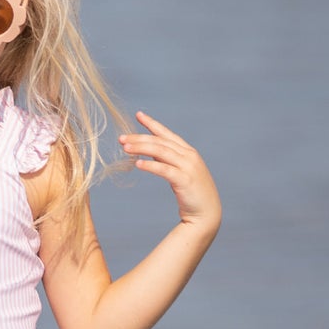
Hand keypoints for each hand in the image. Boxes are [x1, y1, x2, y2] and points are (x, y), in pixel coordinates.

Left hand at [119, 112, 220, 234]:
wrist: (207, 213)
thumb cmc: (191, 194)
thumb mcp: (178, 172)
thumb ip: (167, 161)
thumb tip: (149, 153)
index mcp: (187, 152)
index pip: (166, 134)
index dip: (152, 124)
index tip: (138, 115)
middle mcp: (189, 155)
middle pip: (160, 142)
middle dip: (140, 138)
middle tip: (121, 138)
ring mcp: (188, 167)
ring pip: (161, 152)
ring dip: (142, 148)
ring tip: (125, 147)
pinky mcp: (185, 180)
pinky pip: (165, 170)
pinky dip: (151, 165)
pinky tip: (138, 164)